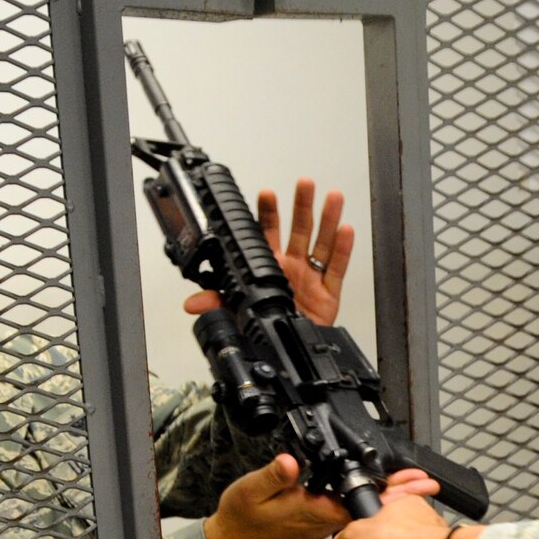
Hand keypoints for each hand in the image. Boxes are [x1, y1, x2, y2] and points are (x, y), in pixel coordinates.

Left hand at [181, 177, 354, 331]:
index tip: (267, 194)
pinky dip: (343, 249)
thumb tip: (193, 302)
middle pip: (300, 230)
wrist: (289, 353)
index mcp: (271, 268)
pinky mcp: (328, 293)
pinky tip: (345, 231)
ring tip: (333, 198)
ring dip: (328, 220)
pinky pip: (337, 268)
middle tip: (304, 184)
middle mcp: (292, 268)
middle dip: (302, 205)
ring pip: (322, 243)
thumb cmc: (269, 328)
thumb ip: (218, 302)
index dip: (268, 214)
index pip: (269, 234)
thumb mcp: (239, 313)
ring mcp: (311, 277)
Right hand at [199, 455, 346, 538]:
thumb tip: (290, 461)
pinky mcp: (314, 526)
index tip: (347, 463)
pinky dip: (325, 495)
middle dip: (347, 479)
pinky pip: (331, 508)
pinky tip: (308, 486)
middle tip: (329, 463)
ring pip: (343, 503)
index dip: (357, 479)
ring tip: (316, 472)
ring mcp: (320, 526)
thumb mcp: (251, 489)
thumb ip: (274, 476)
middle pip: (353, 499)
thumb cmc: (241, 517)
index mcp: (313, 512)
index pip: (355, 499)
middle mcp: (321, 523)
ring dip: (335, 486)